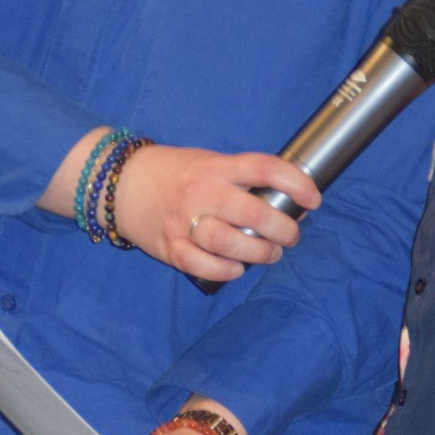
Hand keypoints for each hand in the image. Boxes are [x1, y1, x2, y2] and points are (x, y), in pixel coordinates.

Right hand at [112, 145, 321, 282]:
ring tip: (270, 253)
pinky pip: (202, 265)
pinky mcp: (169, 247)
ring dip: (258, 252)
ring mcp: (183, 221)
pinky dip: (226, 270)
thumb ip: (244, 181)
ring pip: (228, 242)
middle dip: (283, 229)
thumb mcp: (210, 163)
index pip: (264, 169)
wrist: (121, 184)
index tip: (314, 199)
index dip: (296, 183)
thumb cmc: (176, 173)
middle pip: (252, 212)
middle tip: (291, 236)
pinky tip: (237, 268)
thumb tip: (290, 204)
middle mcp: (201, 192)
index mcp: (216, 167)